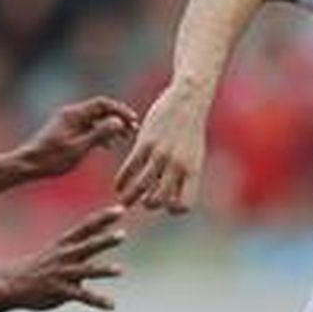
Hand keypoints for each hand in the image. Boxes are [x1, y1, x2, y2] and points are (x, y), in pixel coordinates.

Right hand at [6, 206, 125, 310]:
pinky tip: (112, 305)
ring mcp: (62, 273)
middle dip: (105, 240)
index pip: (87, 226)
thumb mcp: (61, 249)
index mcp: (66, 243)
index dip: (103, 217)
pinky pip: (81, 296)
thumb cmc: (45, 265)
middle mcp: (65, 255)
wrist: (14, 283)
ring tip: (121, 270)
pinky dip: (97, 300)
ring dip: (103, 270)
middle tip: (123, 235)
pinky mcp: (60, 291)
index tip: (120, 209)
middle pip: (88, 245)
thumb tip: (106, 232)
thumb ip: (83, 242)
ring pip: (86, 270)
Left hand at [17, 97, 139, 179]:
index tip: (133, 121)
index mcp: (74, 114)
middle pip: (100, 110)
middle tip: (133, 131)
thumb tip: (119, 122)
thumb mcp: (79, 148)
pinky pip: (88, 128)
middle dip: (118, 119)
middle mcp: (71, 114)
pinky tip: (108, 146)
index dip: (120, 110)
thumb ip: (100, 134)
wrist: (29, 164)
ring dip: (110, 128)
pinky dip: (100, 134)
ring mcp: (68, 122)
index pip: (103, 104)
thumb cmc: (52, 158)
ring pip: (95, 120)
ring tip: (124, 139)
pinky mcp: (66, 131)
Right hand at [114, 81, 208, 213]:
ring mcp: (161, 154)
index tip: (166, 204)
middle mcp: (178, 165)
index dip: (174, 209)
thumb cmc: (191, 132)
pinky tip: (117, 185)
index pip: (185, 204)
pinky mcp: (146, 143)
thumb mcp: (195, 157)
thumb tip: (168, 197)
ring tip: (124, 202)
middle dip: (150, 205)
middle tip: (143, 202)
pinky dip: (121, 181)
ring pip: (141, 187)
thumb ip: (183, 177)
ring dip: (130, 199)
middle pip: (160, 200)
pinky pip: (130, 168)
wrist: (187, 102)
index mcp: (193, 171)